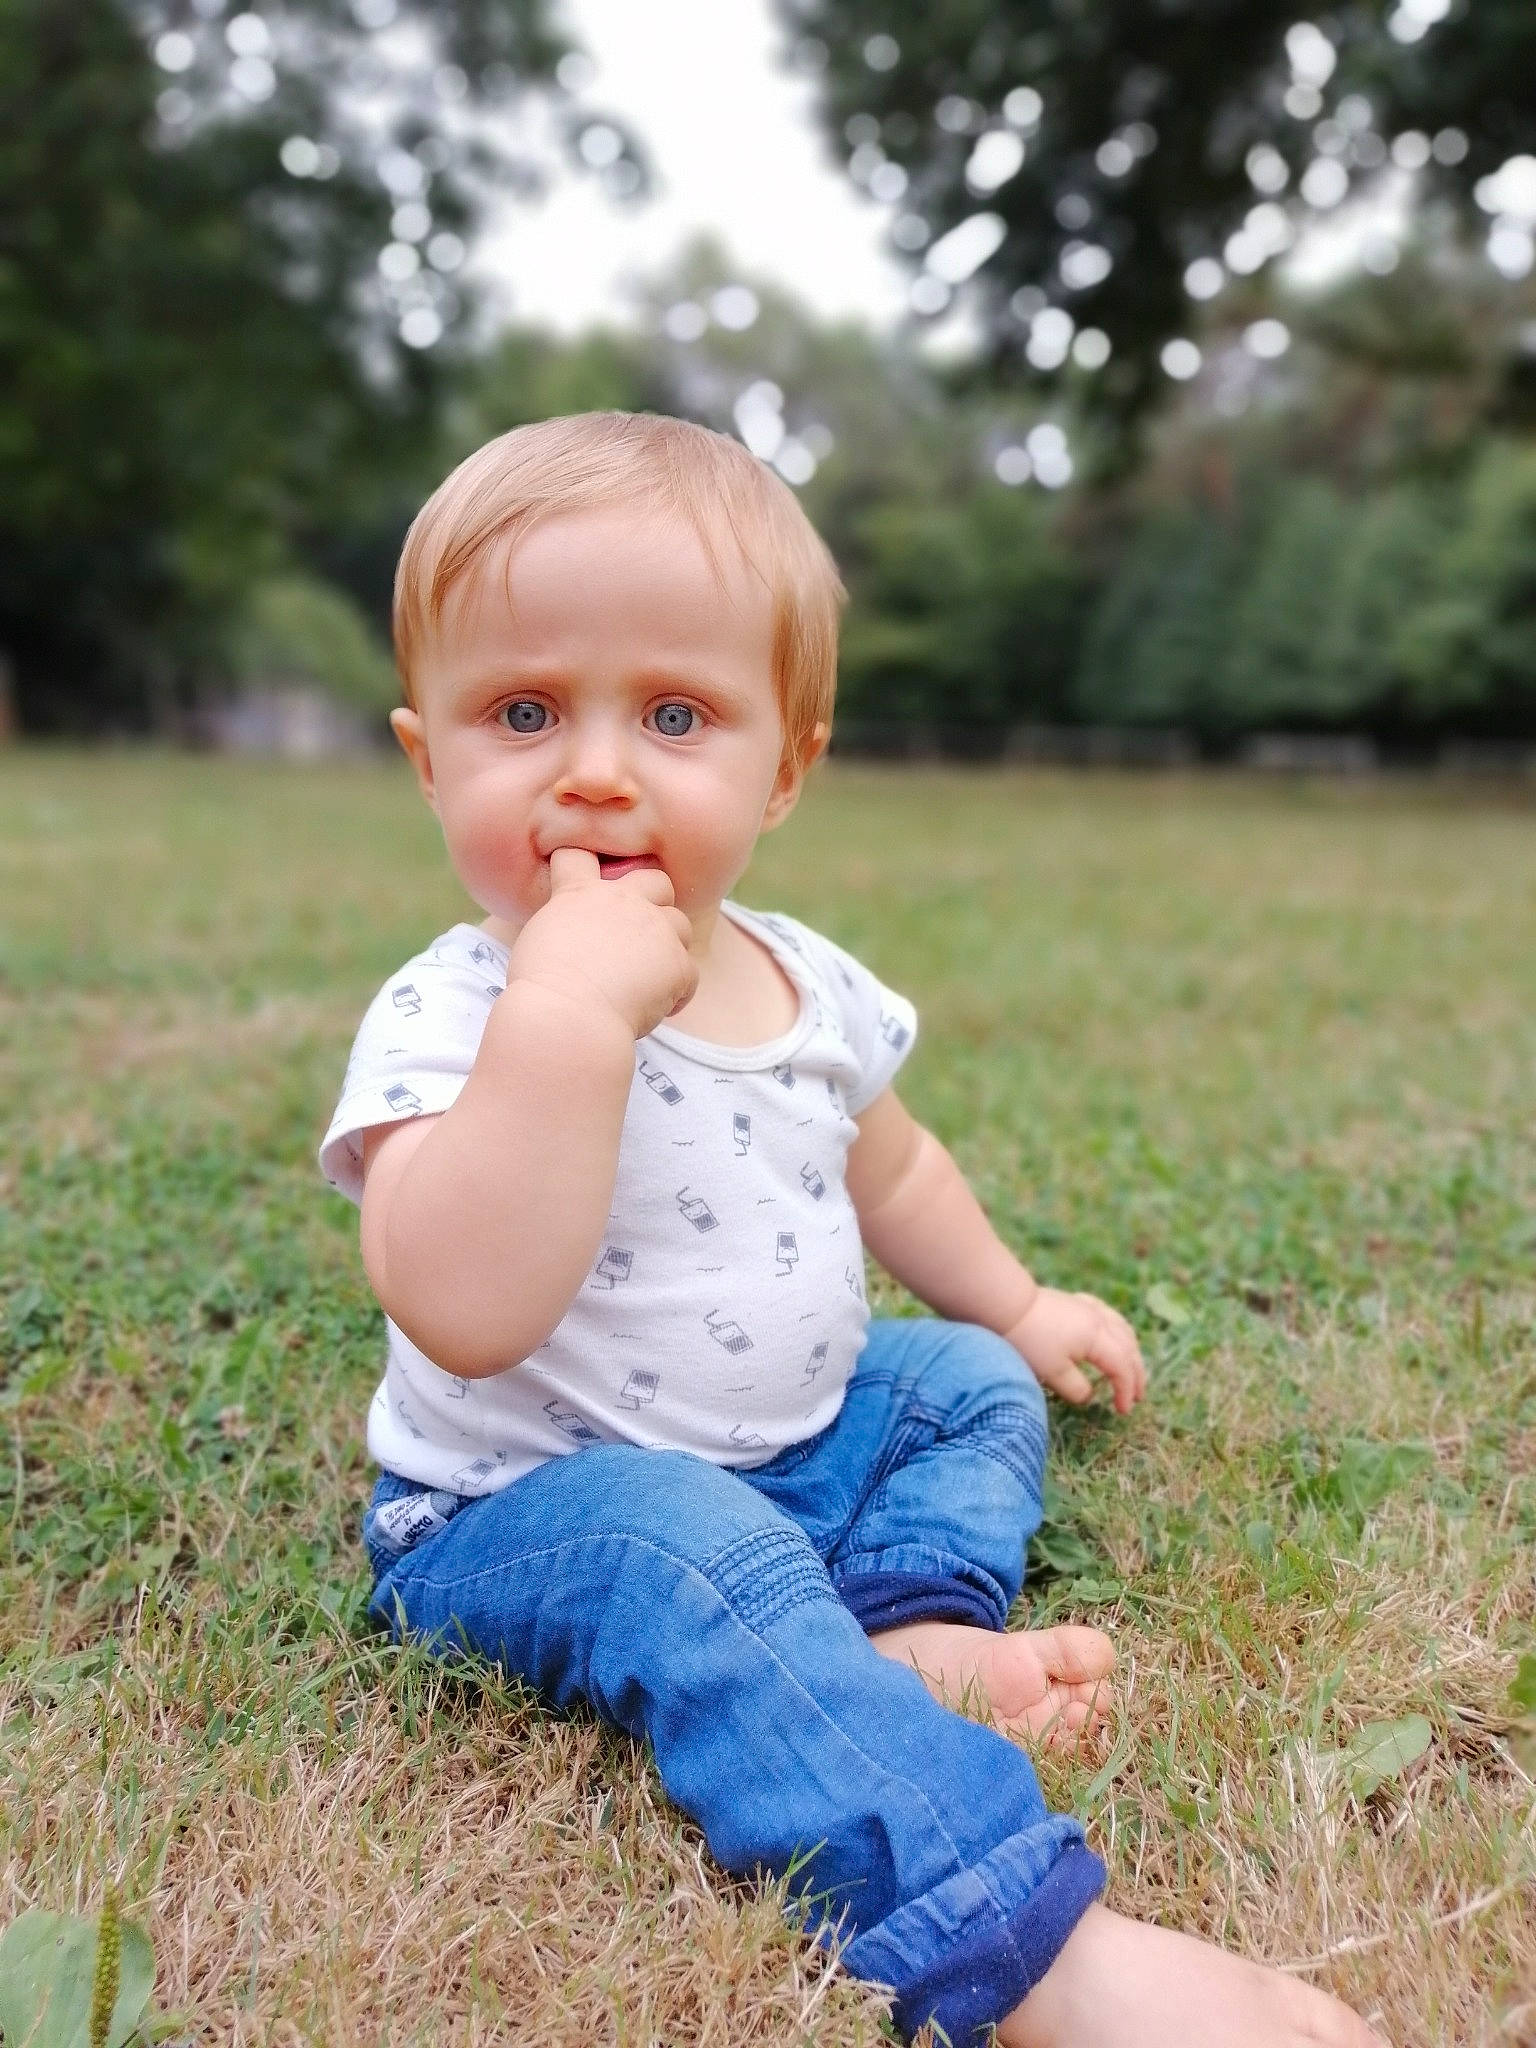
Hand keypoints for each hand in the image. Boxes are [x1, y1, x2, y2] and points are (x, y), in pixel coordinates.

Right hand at [508, 848, 697, 1038]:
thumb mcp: (539, 942)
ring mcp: (656, 929)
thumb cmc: (541, 991)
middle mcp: (623, 901)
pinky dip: (676, 992)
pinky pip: (689, 974)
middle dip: (655, 900)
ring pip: (681, 926)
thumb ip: (565, 927)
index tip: (587, 880)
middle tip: (640, 934)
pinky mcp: (678, 963)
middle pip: (657, 880)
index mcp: (580, 894)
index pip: (580, 856)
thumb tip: (580, 940)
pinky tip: (655, 1008)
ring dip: (670, 948)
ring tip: (649, 978)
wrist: (567, 1018)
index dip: (584, 864)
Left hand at [1004, 1286, 1145, 1413]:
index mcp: (1097, 1338)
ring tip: (1132, 1369)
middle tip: (1138, 1397)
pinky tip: (1114, 1334)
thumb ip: (1076, 1388)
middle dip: (1136, 1374)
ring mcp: (1089, 1307)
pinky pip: (1109, 1315)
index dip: (1126, 1391)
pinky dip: (1119, 1331)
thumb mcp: (1052, 1372)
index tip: (1122, 1411)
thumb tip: (1090, 1395)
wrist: (1007, 1306)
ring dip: (1131, 1352)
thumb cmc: (1029, 1340)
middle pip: (1128, 1348)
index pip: (1121, 1368)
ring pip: (1122, 1329)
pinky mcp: (1076, 1301)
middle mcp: (1099, 1319)